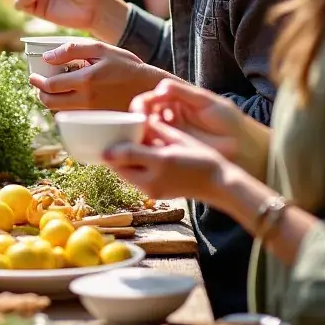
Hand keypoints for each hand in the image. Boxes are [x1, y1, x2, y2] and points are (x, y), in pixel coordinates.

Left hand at [30, 41, 165, 111]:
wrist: (151, 89)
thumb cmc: (127, 66)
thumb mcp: (101, 49)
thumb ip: (72, 49)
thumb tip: (47, 57)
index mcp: (87, 81)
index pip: (50, 87)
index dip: (37, 82)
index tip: (33, 76)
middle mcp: (88, 101)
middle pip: (50, 104)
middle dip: (40, 94)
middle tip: (40, 84)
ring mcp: (93, 115)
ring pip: (60, 113)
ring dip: (51, 102)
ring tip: (54, 90)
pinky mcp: (98, 123)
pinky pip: (73, 120)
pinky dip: (65, 110)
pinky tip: (69, 99)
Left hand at [103, 117, 230, 205]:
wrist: (221, 185)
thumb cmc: (201, 158)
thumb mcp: (175, 140)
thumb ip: (151, 134)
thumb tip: (129, 128)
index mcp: (156, 163)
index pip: (120, 155)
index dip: (110, 143)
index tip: (103, 133)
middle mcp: (151, 181)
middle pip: (119, 167)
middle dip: (113, 153)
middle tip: (110, 138)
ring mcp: (153, 192)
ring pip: (126, 175)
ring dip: (122, 163)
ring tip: (124, 146)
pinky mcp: (156, 195)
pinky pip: (136, 181)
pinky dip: (133, 170)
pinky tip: (139, 158)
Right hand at [130, 79, 268, 178]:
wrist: (245, 148)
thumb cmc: (229, 122)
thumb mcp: (206, 102)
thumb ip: (182, 92)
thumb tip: (158, 90)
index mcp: (176, 101)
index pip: (151, 98)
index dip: (144, 102)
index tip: (143, 108)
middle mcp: (169, 116)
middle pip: (143, 113)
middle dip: (137, 115)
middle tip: (140, 121)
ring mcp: (170, 134)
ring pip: (144, 130)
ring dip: (139, 131)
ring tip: (142, 134)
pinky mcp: (173, 151)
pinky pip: (153, 147)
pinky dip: (147, 146)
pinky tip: (149, 146)